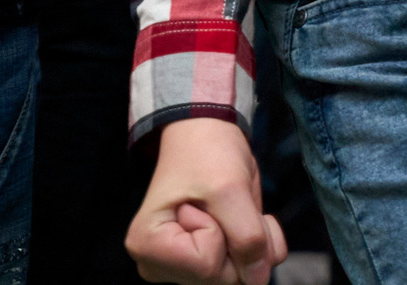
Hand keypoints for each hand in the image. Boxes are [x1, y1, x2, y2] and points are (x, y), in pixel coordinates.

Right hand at [127, 117, 287, 283]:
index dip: (223, 234)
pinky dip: (258, 243)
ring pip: (236, 276)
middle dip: (241, 240)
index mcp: (148, 247)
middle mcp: (157, 265)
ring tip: (232, 208)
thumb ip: (247, 237)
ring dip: (252, 240)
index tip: (207, 203)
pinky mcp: (200, 263)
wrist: (205, 136)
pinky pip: (246, 270)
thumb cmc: (207, 155)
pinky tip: (241, 218)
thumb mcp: (231, 190)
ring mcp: (178, 267)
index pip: (206, 269)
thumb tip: (257, 281)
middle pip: (221, 279)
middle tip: (226, 204)